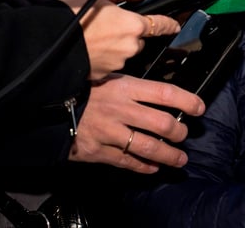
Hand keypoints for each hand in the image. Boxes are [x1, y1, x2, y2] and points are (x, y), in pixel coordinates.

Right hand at [60, 0, 179, 78]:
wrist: (49, 42)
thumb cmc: (71, 15)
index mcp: (132, 24)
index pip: (160, 25)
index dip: (168, 24)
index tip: (174, 25)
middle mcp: (130, 45)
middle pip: (139, 41)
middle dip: (130, 35)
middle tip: (111, 26)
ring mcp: (118, 62)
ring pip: (125, 53)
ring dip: (117, 47)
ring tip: (96, 37)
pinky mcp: (104, 74)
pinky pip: (111, 65)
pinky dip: (105, 58)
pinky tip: (90, 49)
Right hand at [69, 74, 204, 172]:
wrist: (45, 105)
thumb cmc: (80, 89)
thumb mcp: (108, 77)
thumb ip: (133, 87)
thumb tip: (161, 93)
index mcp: (125, 87)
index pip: (165, 93)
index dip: (187, 101)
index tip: (199, 107)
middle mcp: (120, 109)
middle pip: (162, 123)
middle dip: (180, 132)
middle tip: (185, 134)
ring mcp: (109, 132)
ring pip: (148, 147)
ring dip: (169, 155)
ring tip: (180, 159)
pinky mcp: (97, 151)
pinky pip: (126, 161)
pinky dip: (143, 166)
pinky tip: (153, 168)